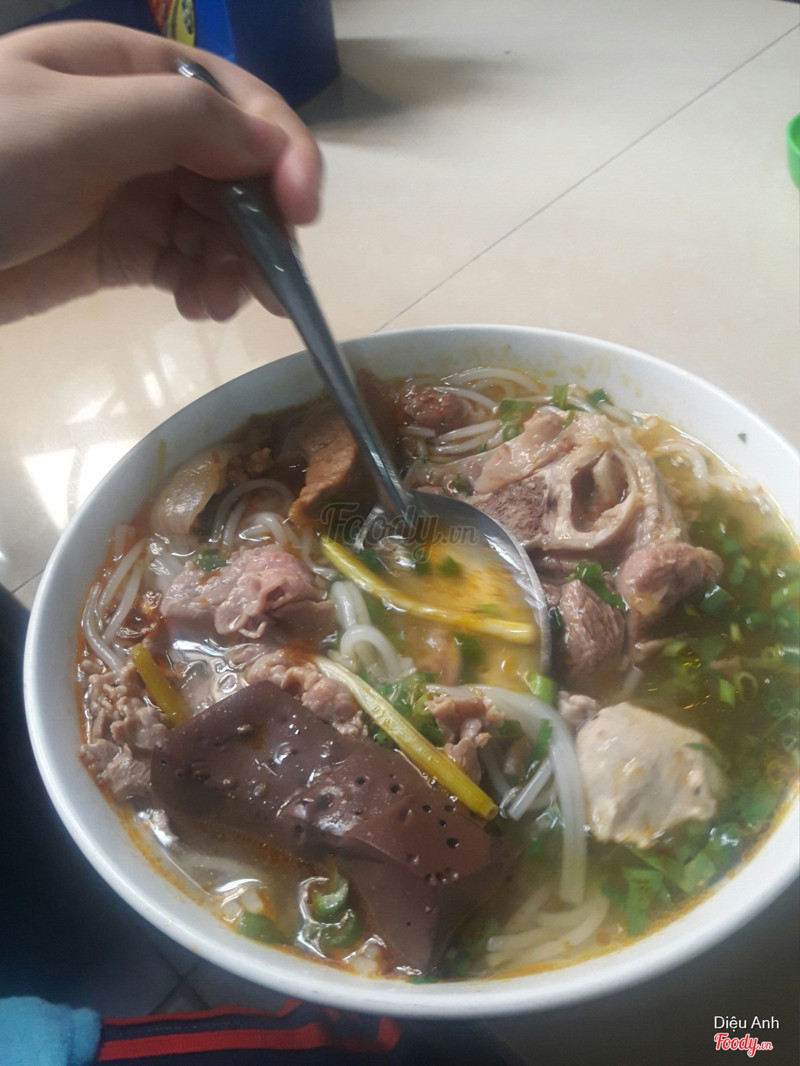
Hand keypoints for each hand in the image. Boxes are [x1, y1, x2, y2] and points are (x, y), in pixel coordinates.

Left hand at [0, 21, 321, 323]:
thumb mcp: (76, 125)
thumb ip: (180, 124)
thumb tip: (270, 146)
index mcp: (129, 73)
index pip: (234, 100)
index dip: (280, 150)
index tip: (301, 211)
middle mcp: (139, 129)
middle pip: (235, 171)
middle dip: (262, 225)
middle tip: (273, 284)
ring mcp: (129, 193)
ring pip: (215, 226)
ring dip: (237, 265)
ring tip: (227, 305)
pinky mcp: (116, 252)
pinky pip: (183, 265)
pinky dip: (204, 287)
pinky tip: (202, 308)